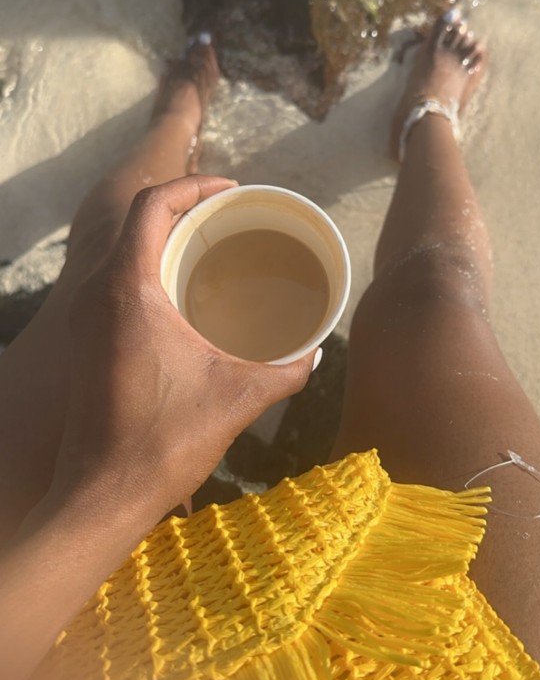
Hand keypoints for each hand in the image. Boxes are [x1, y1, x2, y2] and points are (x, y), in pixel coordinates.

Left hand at [50, 175, 316, 531]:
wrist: (101, 494)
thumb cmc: (161, 443)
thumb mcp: (237, 398)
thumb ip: (286, 370)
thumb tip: (315, 352)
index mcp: (128, 290)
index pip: (151, 205)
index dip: (191, 184)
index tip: (229, 188)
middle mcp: (97, 293)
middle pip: (137, 221)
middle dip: (182, 206)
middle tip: (229, 215)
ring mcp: (85, 317)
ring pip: (123, 250)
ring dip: (163, 237)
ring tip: (212, 246)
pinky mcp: (85, 339)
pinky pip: (115, 280)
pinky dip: (149, 268)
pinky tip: (185, 294)